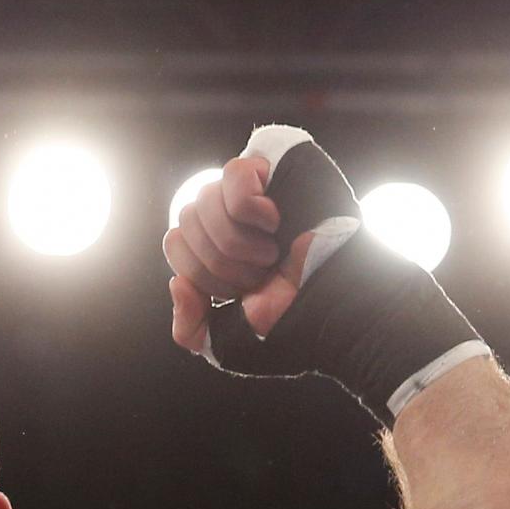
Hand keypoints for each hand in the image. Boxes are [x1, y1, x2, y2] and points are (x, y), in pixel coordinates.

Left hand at [165, 153, 312, 346]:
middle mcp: (230, 215)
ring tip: (270, 256)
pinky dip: (249, 208)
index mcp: (217, 249)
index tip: (238, 291)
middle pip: (185, 221)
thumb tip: (176, 283)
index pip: (175, 241)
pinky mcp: (275, 166)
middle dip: (219, 264)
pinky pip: (234, 174)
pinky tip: (274, 223)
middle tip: (259, 275)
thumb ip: (189, 328)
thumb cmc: (290, 323)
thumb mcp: (228, 342)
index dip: (199, 273)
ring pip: (203, 200)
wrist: (334, 308)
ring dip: (235, 243)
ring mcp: (253, 188)